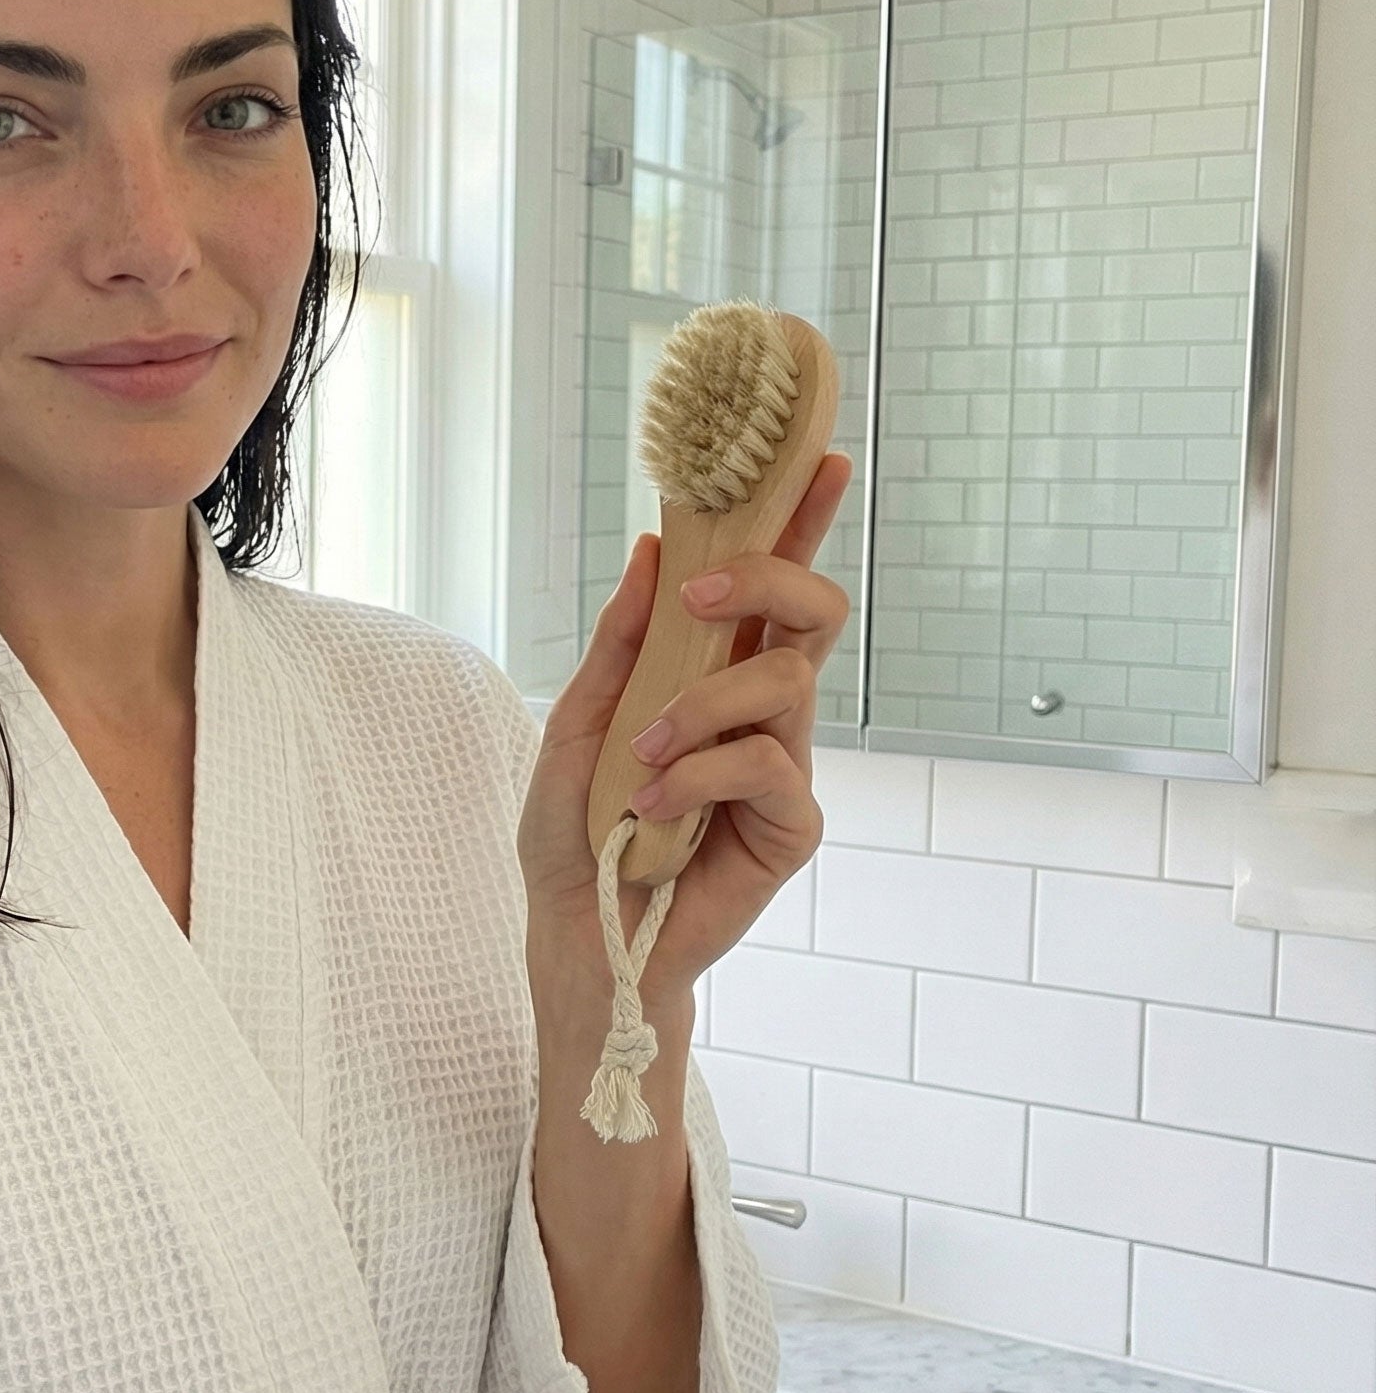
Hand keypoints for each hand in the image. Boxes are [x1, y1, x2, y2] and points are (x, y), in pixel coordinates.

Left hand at [516, 453, 853, 1025]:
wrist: (582, 935)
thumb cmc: (577, 833)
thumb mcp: (577, 723)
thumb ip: (619, 643)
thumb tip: (649, 553)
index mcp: (716, 673)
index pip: (772, 585)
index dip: (800, 521)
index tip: (817, 457)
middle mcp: (763, 710)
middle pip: (813, 612)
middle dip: (769, 577)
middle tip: (702, 594)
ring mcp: (784, 766)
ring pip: (784, 685)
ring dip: (700, 707)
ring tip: (641, 760)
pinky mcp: (792, 827)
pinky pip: (766, 766)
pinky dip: (702, 777)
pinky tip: (654, 810)